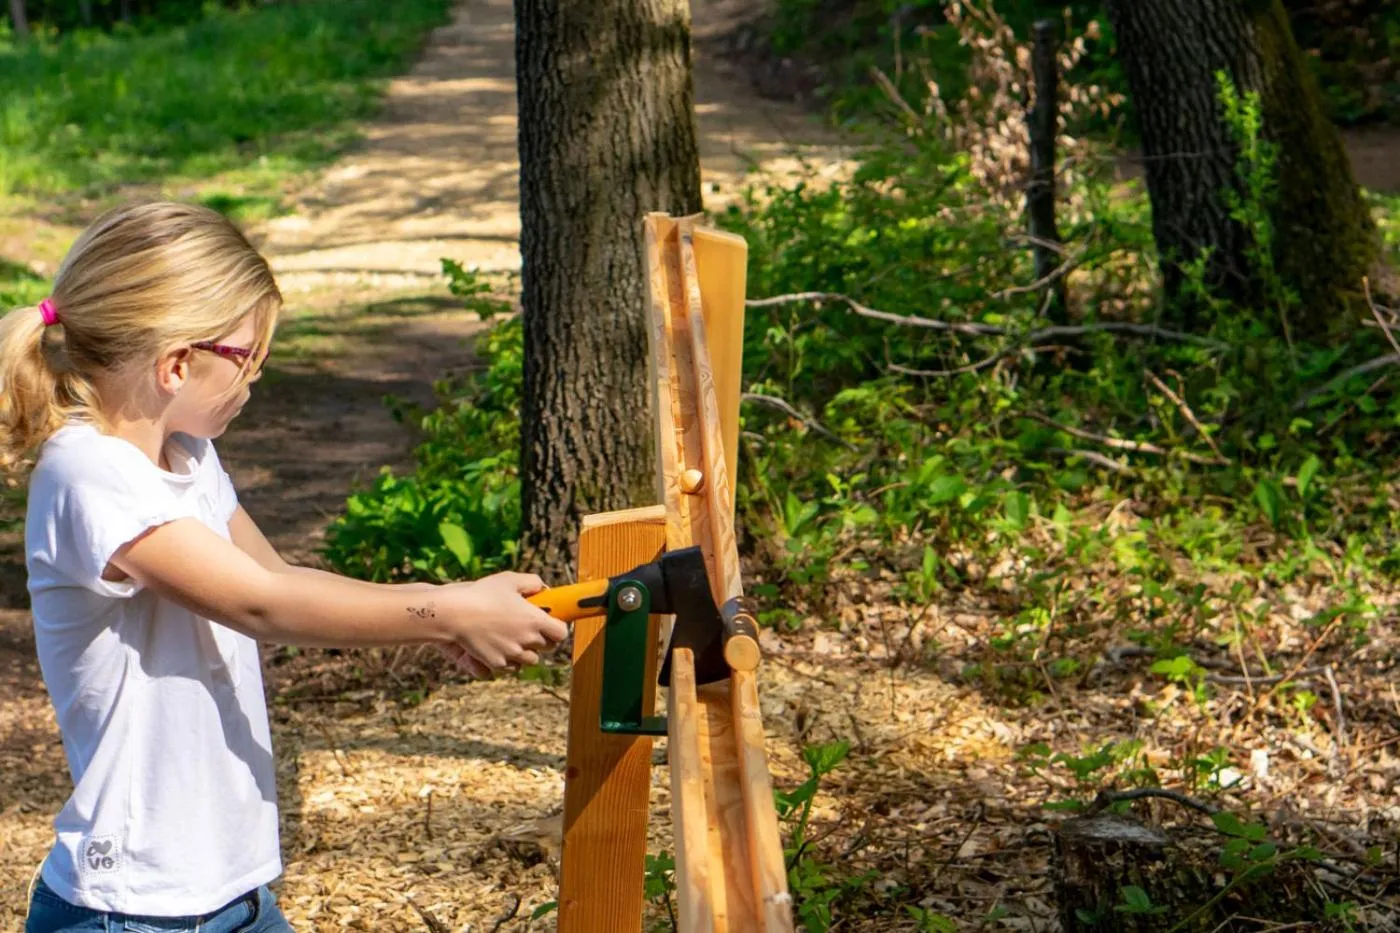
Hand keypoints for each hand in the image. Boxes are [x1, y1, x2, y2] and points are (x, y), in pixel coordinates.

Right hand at [439, 571, 567, 671]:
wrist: (454, 614)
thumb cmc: (482, 594)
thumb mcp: (510, 580)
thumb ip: (532, 583)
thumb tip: (543, 589)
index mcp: (535, 620)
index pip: (561, 633)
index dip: (557, 628)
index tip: (551, 622)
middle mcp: (527, 640)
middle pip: (548, 648)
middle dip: (542, 639)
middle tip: (529, 628)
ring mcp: (513, 654)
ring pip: (530, 660)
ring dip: (526, 651)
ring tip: (512, 638)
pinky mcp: (497, 664)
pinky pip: (511, 667)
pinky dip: (509, 660)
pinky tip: (499, 646)